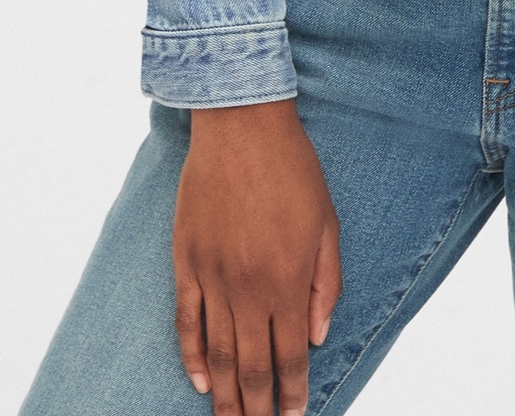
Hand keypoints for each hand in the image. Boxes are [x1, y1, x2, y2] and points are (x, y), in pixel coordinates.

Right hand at [173, 98, 341, 415]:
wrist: (243, 126)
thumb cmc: (292, 169)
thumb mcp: (328, 222)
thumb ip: (326, 283)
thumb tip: (318, 335)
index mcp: (290, 278)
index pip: (291, 354)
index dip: (293, 391)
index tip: (294, 415)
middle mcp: (250, 287)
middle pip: (251, 365)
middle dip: (258, 406)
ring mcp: (214, 277)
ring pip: (217, 353)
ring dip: (225, 395)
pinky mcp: (187, 262)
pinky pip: (187, 322)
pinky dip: (191, 357)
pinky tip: (200, 382)